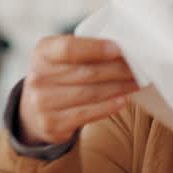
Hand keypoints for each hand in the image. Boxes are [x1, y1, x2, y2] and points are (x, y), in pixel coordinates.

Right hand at [17, 36, 137, 145]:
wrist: (35, 110)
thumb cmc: (59, 76)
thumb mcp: (61, 58)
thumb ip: (84, 51)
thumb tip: (122, 50)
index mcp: (42, 53)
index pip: (68, 48)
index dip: (95, 48)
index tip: (119, 49)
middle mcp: (38, 78)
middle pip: (86, 72)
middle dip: (117, 69)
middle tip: (137, 67)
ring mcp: (42, 103)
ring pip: (90, 93)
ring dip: (118, 87)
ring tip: (135, 82)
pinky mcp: (52, 123)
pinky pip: (87, 113)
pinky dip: (108, 106)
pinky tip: (123, 100)